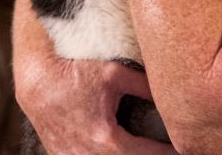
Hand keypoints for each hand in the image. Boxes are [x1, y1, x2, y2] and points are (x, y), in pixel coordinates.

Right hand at [16, 58, 177, 154]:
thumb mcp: (113, 74)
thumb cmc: (74, 75)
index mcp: (106, 139)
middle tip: (171, 149)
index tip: (184, 147)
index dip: (169, 152)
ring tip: (148, 149)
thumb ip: (144, 85)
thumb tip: (171, 91)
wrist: (37, 83)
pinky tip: (123, 149)